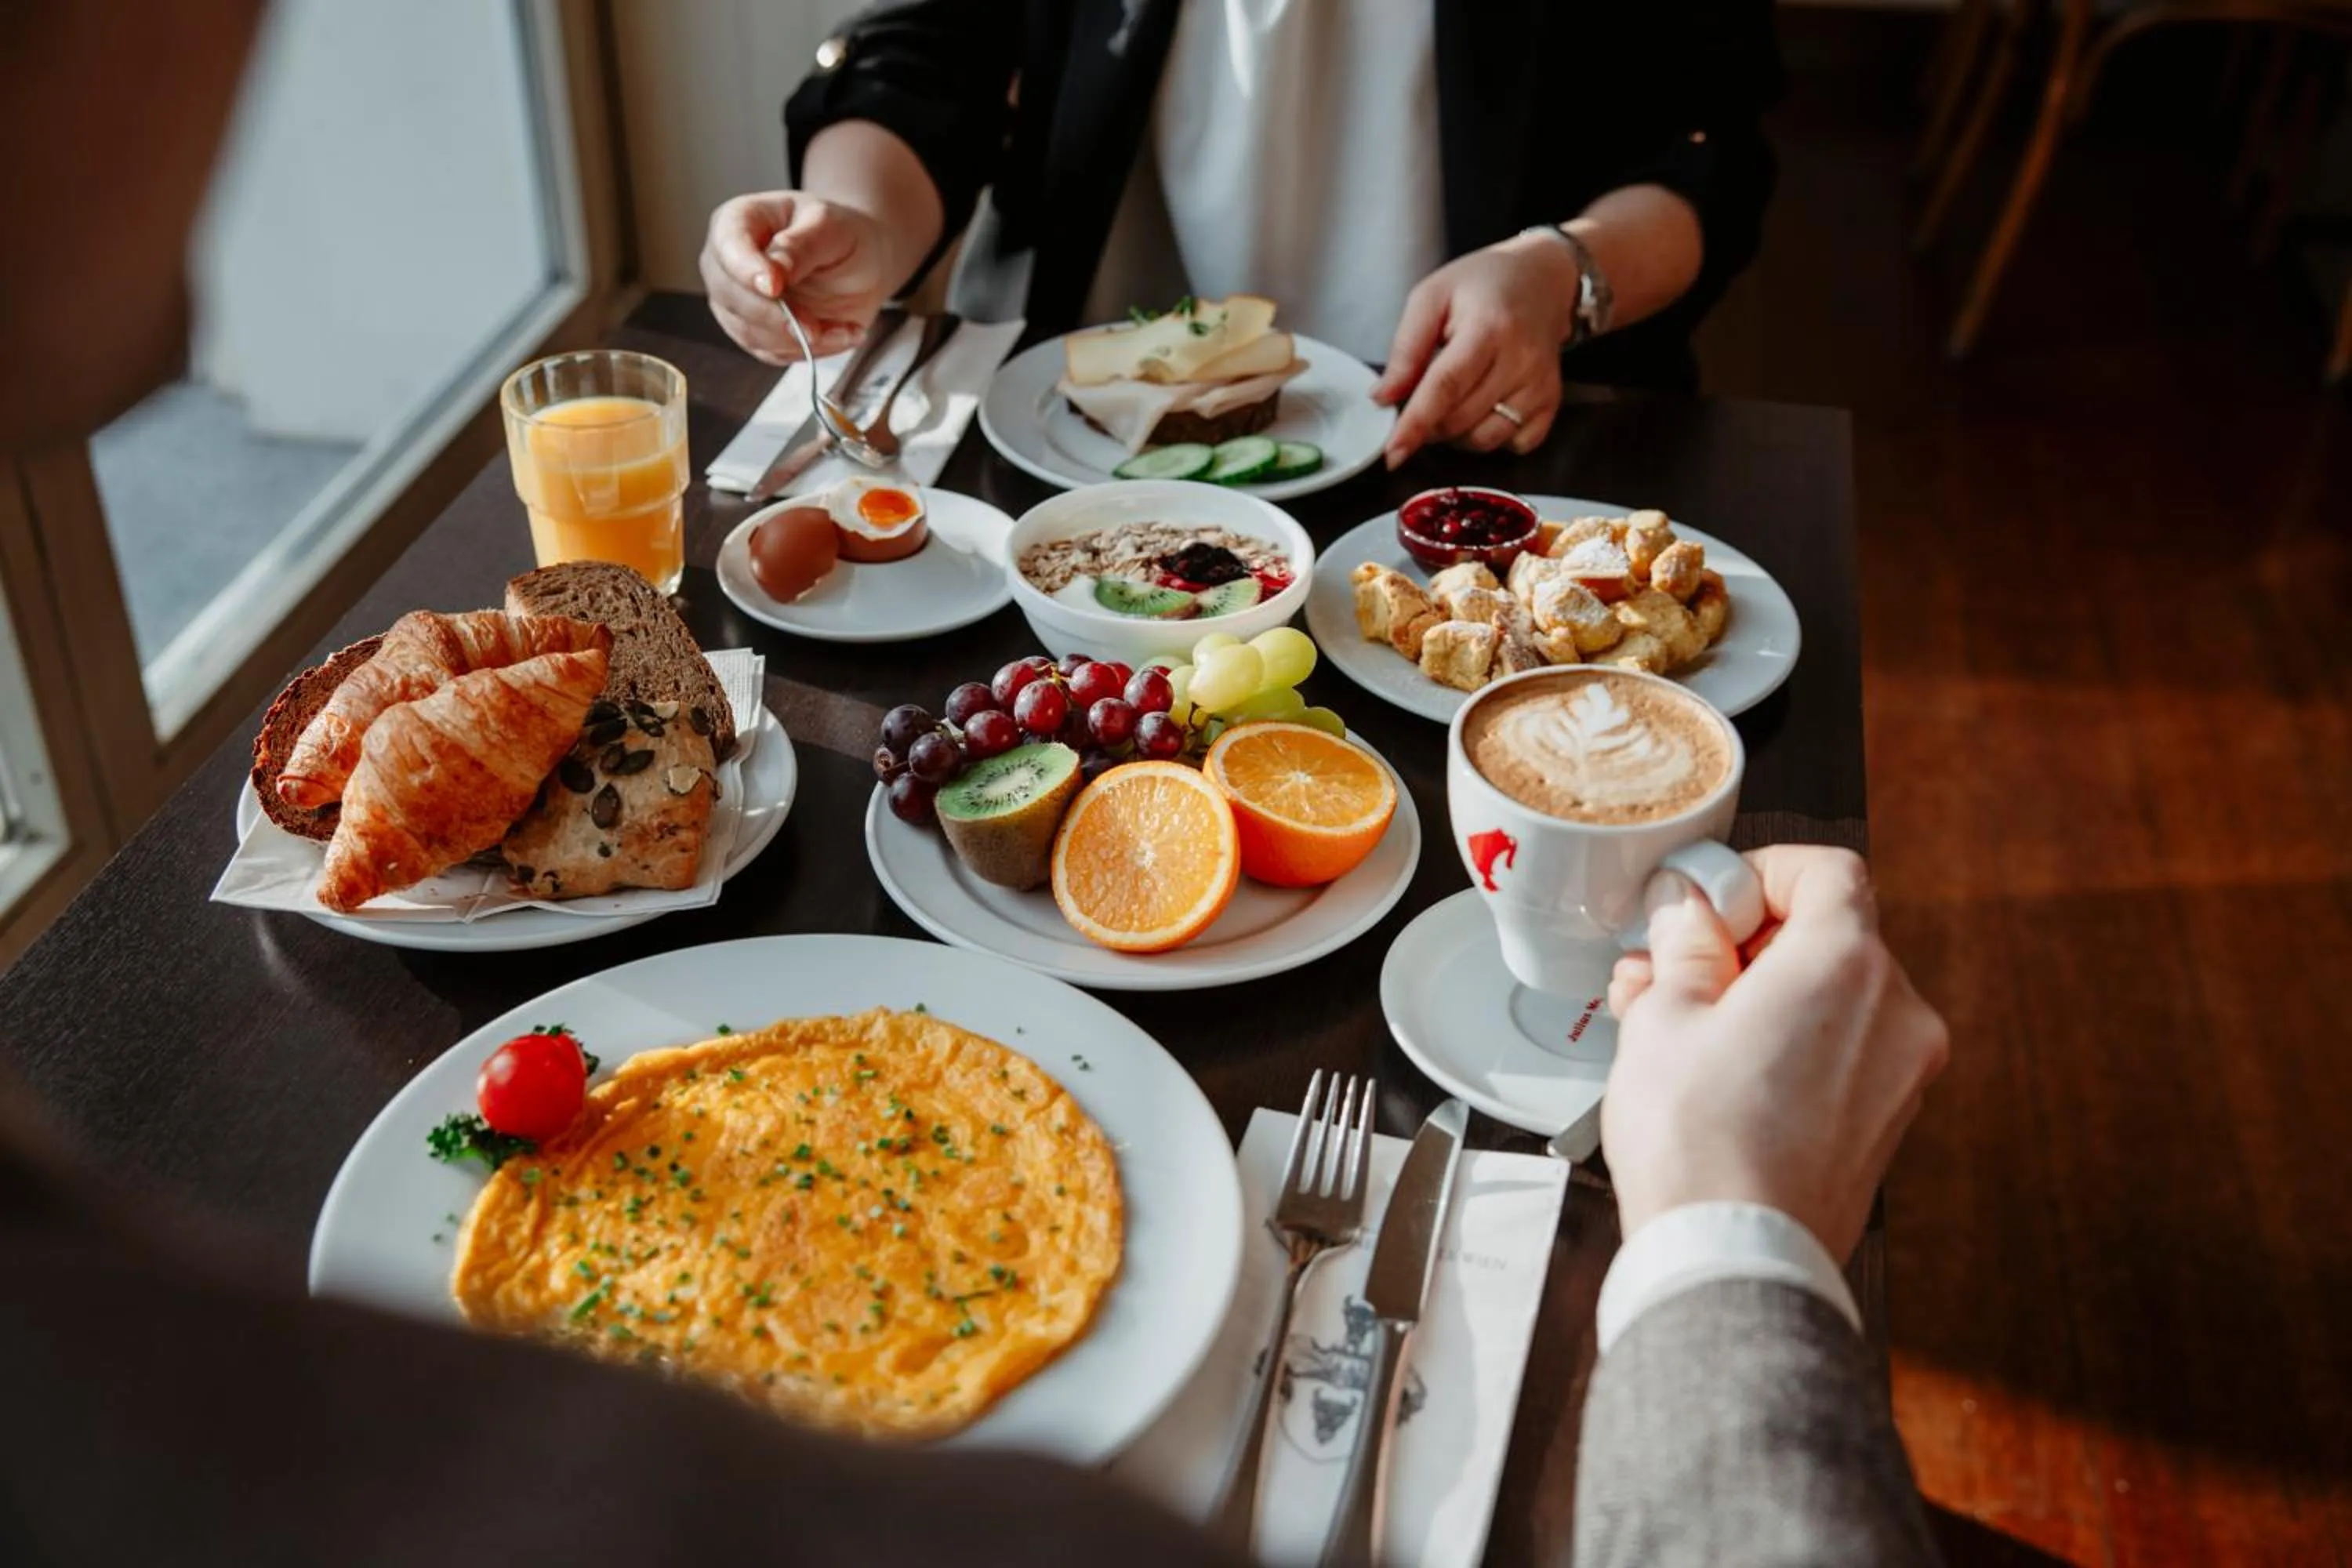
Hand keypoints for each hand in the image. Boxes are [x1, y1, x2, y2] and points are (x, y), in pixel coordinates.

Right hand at [699, 191, 896, 365]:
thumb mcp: (831, 228)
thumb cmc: (839, 234)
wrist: (857, 261)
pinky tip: (840, 335)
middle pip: (731, 297)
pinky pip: (772, 352)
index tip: (775, 288)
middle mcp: (727, 263)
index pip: (729, 246)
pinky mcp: (754, 333)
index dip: (747, 271)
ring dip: (798, 340)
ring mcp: (735, 301)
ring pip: (749, 333)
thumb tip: (773, 273)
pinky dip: (809, 351)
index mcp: (739, 221)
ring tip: (845, 330)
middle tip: (816, 327)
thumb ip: (801, 246)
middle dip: (776, 318)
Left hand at [1372, 231, 1582, 465]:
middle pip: (1460, 419)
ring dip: (1456, 433)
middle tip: (1420, 398)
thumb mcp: (1431, 297)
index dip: (1416, 423)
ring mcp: (1540, 384)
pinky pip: (1516, 444)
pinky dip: (1491, 437)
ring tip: (1452, 399)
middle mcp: (1521, 360)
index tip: (1392, 453)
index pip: (1446, 387)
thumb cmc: (1480, 285)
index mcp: (1488, 328)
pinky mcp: (1552, 402)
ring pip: (1484, 439)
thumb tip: (1382, 398)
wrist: (1541, 279)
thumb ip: (1406, 349)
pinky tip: (1483, 408)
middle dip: (1428, 423)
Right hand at [1601, 847, 1949, 1261]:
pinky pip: (1838, 1054)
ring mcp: (1900, 1074)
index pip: (1827, 870)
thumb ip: (1684, 946)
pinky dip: (1784, 1044)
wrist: (1735, 1258)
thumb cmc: (1700, 1142)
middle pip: (1825, 937)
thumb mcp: (1663, 1015)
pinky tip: (1713, 1070)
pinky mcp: (1885, 1124)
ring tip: (1672, 1024)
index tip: (1710, 896)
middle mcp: (1895, 1012)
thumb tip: (1688, 912)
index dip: (1761, 871)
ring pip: (1828, 999)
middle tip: (1669, 965)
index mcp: (1845, 964)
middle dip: (1742, 943)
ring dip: (1756, 995)